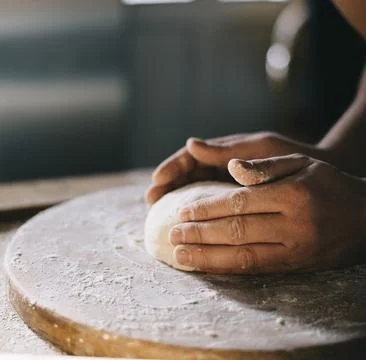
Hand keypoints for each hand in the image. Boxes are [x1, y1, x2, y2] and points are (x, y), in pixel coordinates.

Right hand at [146, 132, 331, 204]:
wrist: (316, 174)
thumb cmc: (291, 157)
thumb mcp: (261, 149)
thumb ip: (229, 150)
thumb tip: (192, 144)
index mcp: (226, 151)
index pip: (191, 156)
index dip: (172, 167)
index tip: (156, 179)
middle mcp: (223, 166)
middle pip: (187, 174)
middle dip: (167, 184)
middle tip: (150, 199)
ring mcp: (227, 182)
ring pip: (194, 188)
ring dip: (175, 198)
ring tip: (159, 211)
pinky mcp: (234, 198)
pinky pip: (209, 202)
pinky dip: (194, 209)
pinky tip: (186, 222)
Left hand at [169, 154, 365, 273]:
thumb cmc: (328, 184)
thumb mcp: (302, 163)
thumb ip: (265, 166)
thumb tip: (230, 166)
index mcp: (292, 194)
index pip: (239, 202)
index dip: (207, 209)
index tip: (182, 211)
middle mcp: (293, 224)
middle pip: (236, 231)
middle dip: (200, 234)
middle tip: (173, 234)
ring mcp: (295, 249)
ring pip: (243, 256)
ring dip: (207, 257)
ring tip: (179, 256)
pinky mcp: (296, 266)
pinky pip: (256, 269)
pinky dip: (228, 269)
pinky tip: (207, 267)